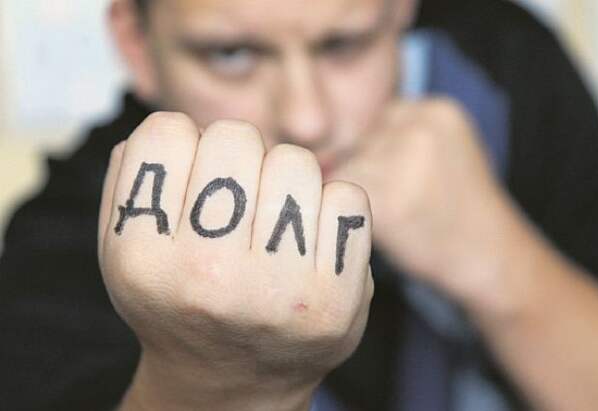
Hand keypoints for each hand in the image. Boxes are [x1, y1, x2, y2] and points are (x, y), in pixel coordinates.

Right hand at [98, 114, 372, 410]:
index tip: (191, 178)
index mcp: (144, 260)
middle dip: (237, 158)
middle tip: (237, 199)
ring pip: (295, 160)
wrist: (234, 381)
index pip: (167, 131)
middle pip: (236, 137)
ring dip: (286, 181)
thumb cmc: (183, 303)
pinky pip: (346, 197)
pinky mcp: (336, 301)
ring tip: (274, 223)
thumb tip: (173, 126)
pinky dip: (331, 210)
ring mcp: (278, 292)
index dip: (182, 145)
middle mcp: (208, 277)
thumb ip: (131, 181)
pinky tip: (311, 242)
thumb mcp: (125, 254)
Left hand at [332, 98, 521, 307]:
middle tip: (403, 202)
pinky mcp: (381, 195)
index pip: (378, 120)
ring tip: (398, 216)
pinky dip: (352, 214)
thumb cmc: (459, 210)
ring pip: (345, 169)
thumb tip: (328, 151)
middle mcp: (418, 126)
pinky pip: (340, 196)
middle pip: (358, 142)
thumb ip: (399, 138)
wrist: (490, 258)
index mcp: (438, 110)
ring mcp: (400, 160)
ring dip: (358, 194)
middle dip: (368, 172)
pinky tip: (387, 227)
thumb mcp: (442, 153)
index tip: (403, 181)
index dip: (381, 155)